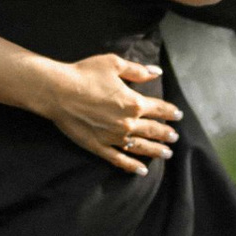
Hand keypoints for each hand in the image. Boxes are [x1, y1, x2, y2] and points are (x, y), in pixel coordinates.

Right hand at [40, 49, 178, 176]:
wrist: (58, 91)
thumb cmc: (84, 74)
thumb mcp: (114, 64)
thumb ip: (138, 71)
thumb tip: (156, 73)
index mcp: (133, 103)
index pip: (158, 109)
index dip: (170, 112)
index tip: (178, 115)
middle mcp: (127, 123)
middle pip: (153, 130)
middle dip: (166, 134)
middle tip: (175, 137)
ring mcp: (113, 137)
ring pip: (141, 148)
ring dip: (156, 151)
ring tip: (167, 154)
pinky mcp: (98, 146)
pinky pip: (119, 160)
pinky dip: (132, 166)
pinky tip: (141, 171)